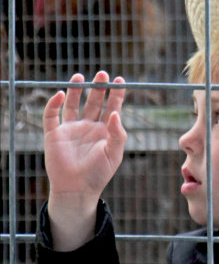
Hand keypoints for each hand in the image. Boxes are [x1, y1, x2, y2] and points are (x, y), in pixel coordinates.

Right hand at [43, 71, 127, 249]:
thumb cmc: (98, 174)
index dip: (116, 94)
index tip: (120, 80)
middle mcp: (88, 127)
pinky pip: (52, 115)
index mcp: (105, 131)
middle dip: (98, 87)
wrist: (77, 190)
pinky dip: (54, 103)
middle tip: (102, 73)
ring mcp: (71, 129)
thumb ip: (118, 134)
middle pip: (94, 101)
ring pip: (73, 104)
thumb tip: (117, 113)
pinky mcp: (54, 133)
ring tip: (80, 77)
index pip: (112, 107)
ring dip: (76, 90)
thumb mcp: (114, 154)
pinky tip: (60, 94)